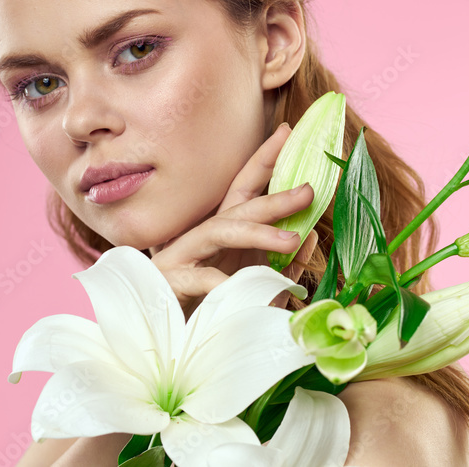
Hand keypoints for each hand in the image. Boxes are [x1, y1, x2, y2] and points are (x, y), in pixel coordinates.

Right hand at [150, 122, 318, 316]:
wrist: (159, 335)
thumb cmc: (208, 306)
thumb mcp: (253, 284)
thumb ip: (281, 264)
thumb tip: (309, 236)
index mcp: (224, 232)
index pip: (246, 188)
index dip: (265, 160)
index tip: (288, 132)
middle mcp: (204, 235)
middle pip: (238, 205)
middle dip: (273, 195)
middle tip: (308, 189)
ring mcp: (184, 254)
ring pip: (220, 231)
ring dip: (256, 232)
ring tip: (291, 239)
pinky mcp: (170, 281)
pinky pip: (198, 278)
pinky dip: (220, 283)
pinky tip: (240, 288)